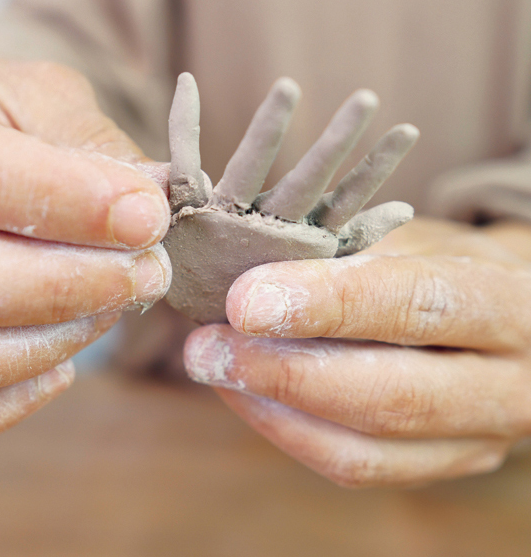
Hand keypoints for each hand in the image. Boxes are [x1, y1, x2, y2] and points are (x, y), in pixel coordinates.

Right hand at [0, 54, 170, 438]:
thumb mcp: (21, 99)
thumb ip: (85, 139)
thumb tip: (154, 197)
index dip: (70, 204)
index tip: (148, 218)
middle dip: (85, 284)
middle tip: (151, 271)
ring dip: (64, 337)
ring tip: (118, 302)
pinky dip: (21, 391)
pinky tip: (63, 360)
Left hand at [164, 73, 417, 322]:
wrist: (202, 317)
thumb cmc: (269, 281)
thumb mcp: (319, 260)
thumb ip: (359, 234)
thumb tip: (407, 210)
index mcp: (302, 245)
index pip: (346, 200)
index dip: (376, 168)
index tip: (407, 131)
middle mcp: (268, 232)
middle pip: (308, 181)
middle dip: (337, 141)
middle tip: (366, 98)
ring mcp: (226, 222)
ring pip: (250, 168)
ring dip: (268, 127)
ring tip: (289, 87)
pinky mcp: (188, 213)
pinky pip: (183, 164)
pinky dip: (184, 124)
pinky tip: (186, 83)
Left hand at [184, 217, 530, 486]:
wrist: (502, 315)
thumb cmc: (447, 264)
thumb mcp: (414, 240)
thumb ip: (349, 258)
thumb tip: (254, 280)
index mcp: (505, 304)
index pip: (416, 304)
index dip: (327, 304)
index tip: (245, 301)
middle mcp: (506, 385)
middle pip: (389, 397)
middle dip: (282, 374)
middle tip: (206, 348)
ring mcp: (476, 439)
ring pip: (365, 451)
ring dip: (273, 411)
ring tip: (213, 369)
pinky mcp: (439, 466)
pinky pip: (355, 467)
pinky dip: (288, 432)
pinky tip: (246, 394)